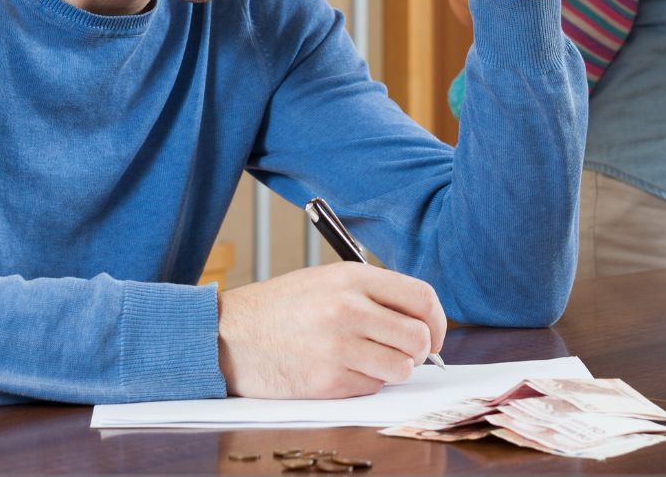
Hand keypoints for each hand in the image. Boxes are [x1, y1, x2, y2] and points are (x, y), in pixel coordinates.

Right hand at [217, 261, 446, 398]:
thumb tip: (420, 319)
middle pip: (419, 337)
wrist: (228, 336)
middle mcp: (348, 309)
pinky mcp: (329, 381)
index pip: (422, 297)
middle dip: (418, 350)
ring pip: (402, 368)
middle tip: (399, 351)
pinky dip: (364, 383)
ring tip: (365, 359)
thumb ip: (372, 294)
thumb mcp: (325, 281)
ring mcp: (339, 347)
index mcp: (350, 278)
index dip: (437, 320)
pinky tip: (338, 369)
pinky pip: (372, 387)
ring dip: (391, 369)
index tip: (433, 334)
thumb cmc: (279, 309)